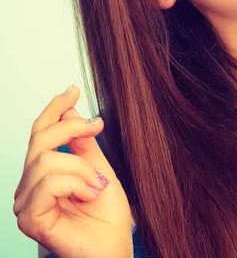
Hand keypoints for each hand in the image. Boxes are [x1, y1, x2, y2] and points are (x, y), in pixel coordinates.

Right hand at [13, 85, 133, 257]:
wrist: (115, 245)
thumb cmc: (107, 213)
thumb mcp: (98, 166)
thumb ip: (81, 142)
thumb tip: (70, 111)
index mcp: (44, 173)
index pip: (39, 133)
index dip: (54, 109)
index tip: (72, 90)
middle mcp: (29, 187)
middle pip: (39, 140)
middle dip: (71, 128)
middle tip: (98, 126)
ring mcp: (27, 204)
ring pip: (45, 161)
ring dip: (81, 167)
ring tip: (97, 184)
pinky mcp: (31, 220)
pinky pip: (48, 184)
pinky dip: (76, 184)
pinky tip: (89, 195)